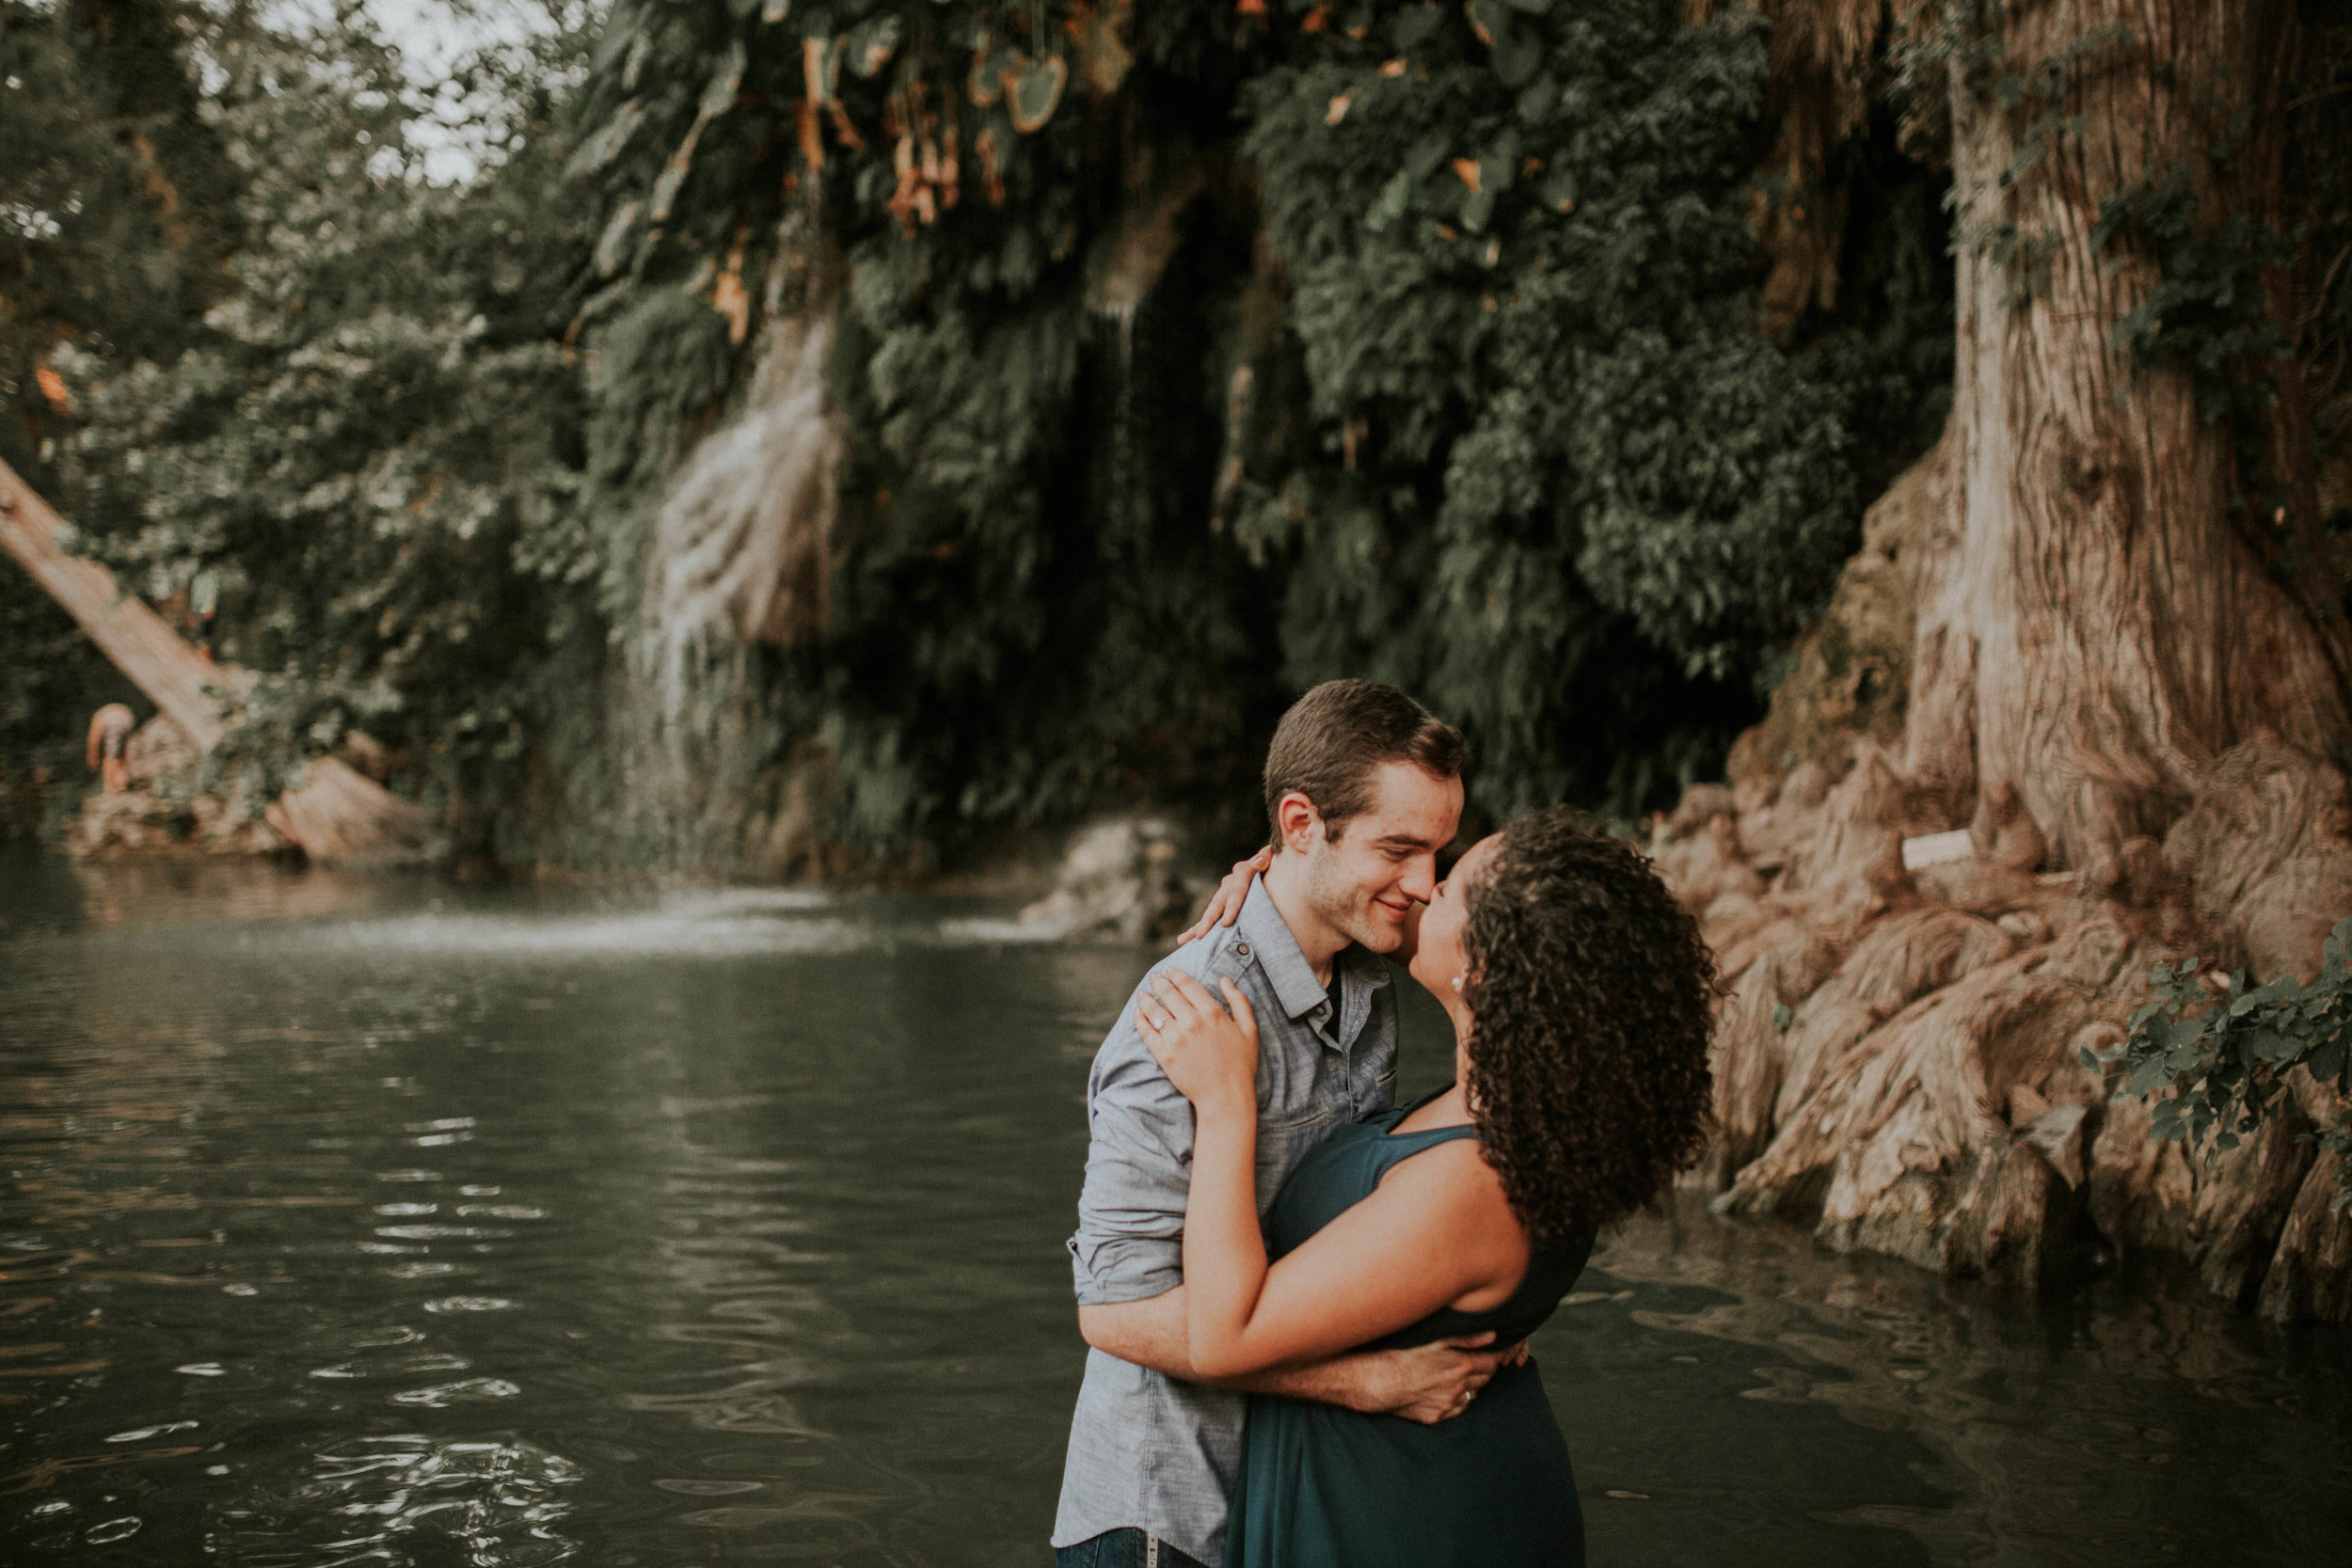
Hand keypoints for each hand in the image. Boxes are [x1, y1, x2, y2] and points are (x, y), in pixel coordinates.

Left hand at [1137, 970, 1258, 1116]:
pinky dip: (1140, 1020)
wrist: (1225, 1096)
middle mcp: (1192, 1022)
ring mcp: (1176, 1039)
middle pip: (1169, 994)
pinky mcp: (1165, 1055)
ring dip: (1146, 999)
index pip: (1188, 985)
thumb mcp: (1249, 1029)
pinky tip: (1138, 1014)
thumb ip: (1239, 1001)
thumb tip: (1225, 980)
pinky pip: (1147, 1032)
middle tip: (1154, 977)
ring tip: (1142, 994)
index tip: (1170, 970)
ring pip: (1155, 1011)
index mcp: (1212, 1013)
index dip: (1176, 975)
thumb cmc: (1241, 1064)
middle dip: (1159, 982)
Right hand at [1173, 847, 1275, 946]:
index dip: (1231, 906)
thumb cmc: (1274, 863)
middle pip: (1218, 903)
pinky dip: (1196, 928)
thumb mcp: (1272, 858)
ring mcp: (1224, 894)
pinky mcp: (1222, 904)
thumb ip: (1266, 858)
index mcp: (1243, 872)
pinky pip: (1209, 917)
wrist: (1269, 861)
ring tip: (1185, 939)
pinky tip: (1184, 940)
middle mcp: (1230, 883)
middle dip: (1210, 920)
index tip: (1226, 922)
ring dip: (1199, 926)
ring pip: (1210, 912)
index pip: (1237, 891)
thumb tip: (1262, 862)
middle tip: (1202, 934)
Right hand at [1361, 1333, 1514, 1423]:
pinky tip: (1442, 1390)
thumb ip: (1467, 1339)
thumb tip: (1493, 1336)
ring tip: (1452, 1375)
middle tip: (1471, 1361)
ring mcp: (1449, 1405)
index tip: (1491, 1353)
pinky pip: (1457, 1409)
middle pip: (1486, 1379)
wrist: (1381, 1382)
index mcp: (1460, 1365)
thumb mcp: (1436, 1341)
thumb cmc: (1405, 1356)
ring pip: (1473, 1395)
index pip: (1493, 1362)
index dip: (1494, 1357)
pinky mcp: (1438, 1417)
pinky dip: (1456, 1400)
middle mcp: (1459, 1387)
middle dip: (1483, 1370)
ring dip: (1470, 1386)